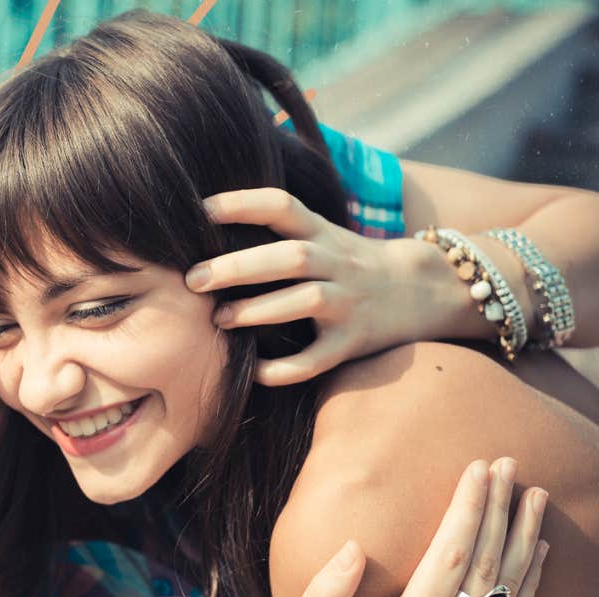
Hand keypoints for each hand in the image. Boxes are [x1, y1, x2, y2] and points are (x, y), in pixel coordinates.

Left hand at [188, 188, 449, 386]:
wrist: (425, 290)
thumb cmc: (349, 262)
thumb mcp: (322, 233)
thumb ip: (276, 227)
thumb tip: (201, 219)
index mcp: (323, 233)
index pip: (283, 206)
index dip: (243, 203)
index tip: (200, 210)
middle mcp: (337, 263)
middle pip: (292, 257)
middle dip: (240, 266)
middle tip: (194, 279)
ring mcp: (349, 303)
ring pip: (307, 301)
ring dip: (260, 310)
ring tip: (218, 320)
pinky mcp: (354, 342)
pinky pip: (319, 359)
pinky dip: (285, 368)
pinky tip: (254, 372)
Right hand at [261, 457, 548, 596]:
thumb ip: (325, 591)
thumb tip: (353, 544)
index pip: (451, 559)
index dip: (467, 510)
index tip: (475, 468)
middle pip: (487, 569)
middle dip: (498, 511)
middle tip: (507, 464)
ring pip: (507, 594)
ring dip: (523, 539)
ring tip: (534, 494)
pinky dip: (529, 584)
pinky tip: (536, 549)